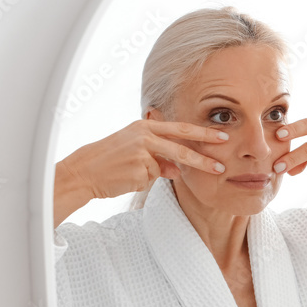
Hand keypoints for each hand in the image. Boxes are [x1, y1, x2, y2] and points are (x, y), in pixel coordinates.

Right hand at [61, 118, 229, 199]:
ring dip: (158, 173)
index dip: (203, 133)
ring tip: (133, 170)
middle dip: (203, 158)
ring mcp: (142, 153)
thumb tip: (178, 170)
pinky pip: (151, 179)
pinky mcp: (138, 170)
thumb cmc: (110, 160)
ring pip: (164, 167)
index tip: (222, 136)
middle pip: (181, 147)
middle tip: (221, 165)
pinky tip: (124, 177)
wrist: (84, 171)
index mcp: (146, 125)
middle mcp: (145, 136)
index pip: (181, 128)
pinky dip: (141, 181)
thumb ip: (159, 157)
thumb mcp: (136, 151)